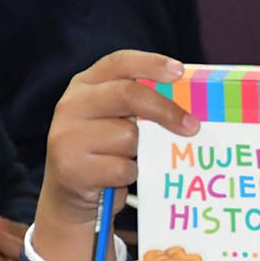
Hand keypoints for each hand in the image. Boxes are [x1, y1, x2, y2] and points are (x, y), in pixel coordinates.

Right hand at [34, 50, 198, 260]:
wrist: (71, 197)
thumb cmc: (105, 153)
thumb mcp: (116, 120)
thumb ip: (138, 106)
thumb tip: (188, 106)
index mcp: (84, 85)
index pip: (119, 63)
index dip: (151, 64)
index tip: (179, 72)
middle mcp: (71, 105)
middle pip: (127, 94)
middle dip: (165, 110)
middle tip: (192, 126)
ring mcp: (67, 136)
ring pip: (128, 136)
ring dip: (139, 152)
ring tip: (126, 158)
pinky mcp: (71, 168)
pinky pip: (122, 167)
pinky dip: (128, 174)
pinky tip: (116, 176)